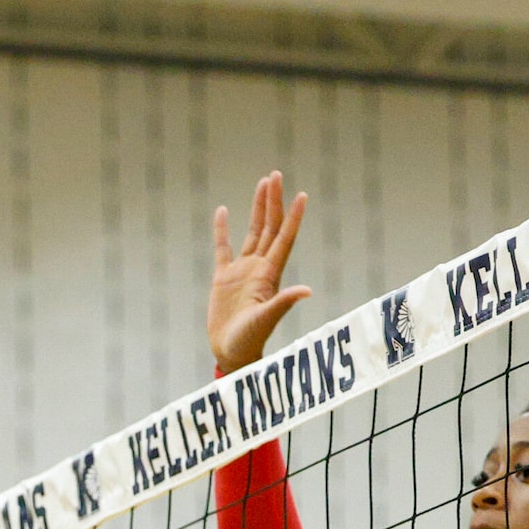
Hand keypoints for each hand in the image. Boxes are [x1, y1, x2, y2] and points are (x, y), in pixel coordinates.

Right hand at [209, 172, 313, 374]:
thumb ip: (283, 303)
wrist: (231, 353)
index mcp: (270, 275)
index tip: (301, 195)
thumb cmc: (250, 341)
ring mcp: (242, 271)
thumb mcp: (266, 320)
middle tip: (276, 175)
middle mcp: (259, 268)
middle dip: (273, 201)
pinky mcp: (223, 278)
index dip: (293, 217)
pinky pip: (223, 248)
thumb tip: (307, 291)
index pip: (284, 239)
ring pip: (252, 231)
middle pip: (270, 227)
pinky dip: (222, 229)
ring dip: (258, 208)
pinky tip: (222, 211)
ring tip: (263, 183)